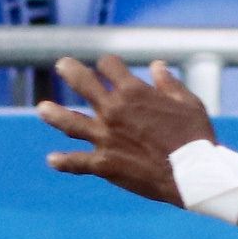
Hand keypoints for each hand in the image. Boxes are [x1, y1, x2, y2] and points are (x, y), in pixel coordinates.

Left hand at [39, 56, 217, 204]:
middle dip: (71, 72)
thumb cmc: (195, 136)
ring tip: (42, 108)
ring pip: (70, 122)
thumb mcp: (187, 102)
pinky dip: (63, 162)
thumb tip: (156, 66)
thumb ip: (168, 83)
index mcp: (133, 91)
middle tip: (62, 66)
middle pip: (84, 84)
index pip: (109, 66)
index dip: (109, 65)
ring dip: (54, 114)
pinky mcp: (104, 164)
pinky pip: (77, 162)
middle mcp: (113, 110)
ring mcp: (105, 137)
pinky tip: (52, 160)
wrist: (194, 174)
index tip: (108, 68)